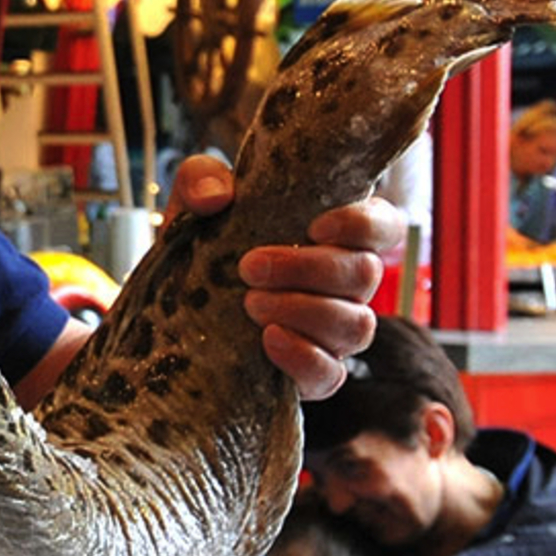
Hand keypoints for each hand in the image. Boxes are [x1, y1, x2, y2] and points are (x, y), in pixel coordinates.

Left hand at [173, 156, 402, 399]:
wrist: (170, 307)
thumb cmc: (201, 248)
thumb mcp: (192, 203)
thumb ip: (200, 179)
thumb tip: (217, 195)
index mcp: (334, 237)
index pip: (385, 225)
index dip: (363, 226)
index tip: (315, 226)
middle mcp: (344, 285)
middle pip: (365, 274)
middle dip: (308, 269)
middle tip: (250, 267)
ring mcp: (332, 333)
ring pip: (357, 325)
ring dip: (303, 311)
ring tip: (250, 303)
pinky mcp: (311, 374)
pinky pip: (330, 375)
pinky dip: (303, 358)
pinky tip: (266, 340)